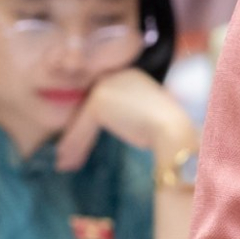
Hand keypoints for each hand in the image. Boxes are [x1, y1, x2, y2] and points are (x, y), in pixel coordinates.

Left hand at [53, 68, 196, 172]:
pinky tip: (68, 161)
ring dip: (73, 143)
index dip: (87, 124)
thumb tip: (98, 134)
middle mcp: (116, 75)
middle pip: (87, 108)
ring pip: (82, 118)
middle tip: (67, 155)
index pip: (100, 100)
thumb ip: (123, 118)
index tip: (81, 144)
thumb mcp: (141, 119)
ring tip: (66, 163)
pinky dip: (75, 144)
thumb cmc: (166, 131)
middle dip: (77, 134)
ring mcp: (106, 85)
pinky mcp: (99, 100)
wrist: (173, 131)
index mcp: (129, 75)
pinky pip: (81, 126)